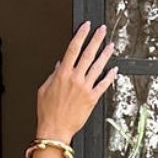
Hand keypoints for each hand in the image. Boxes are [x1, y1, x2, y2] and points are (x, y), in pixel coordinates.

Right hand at [35, 22, 116, 140]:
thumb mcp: (43, 90)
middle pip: (88, 54)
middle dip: (96, 39)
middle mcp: (75, 79)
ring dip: (105, 55)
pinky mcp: (92, 98)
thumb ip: (53, 76)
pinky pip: (103, 84)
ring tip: (111, 46)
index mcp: (62, 74)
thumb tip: (59, 66)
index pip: (73, 48)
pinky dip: (110, 76)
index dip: (80, 35)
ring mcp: (85, 88)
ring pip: (98, 67)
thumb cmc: (47, 112)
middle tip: (102, 30)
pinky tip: (114, 70)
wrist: (55, 130)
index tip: (85, 26)